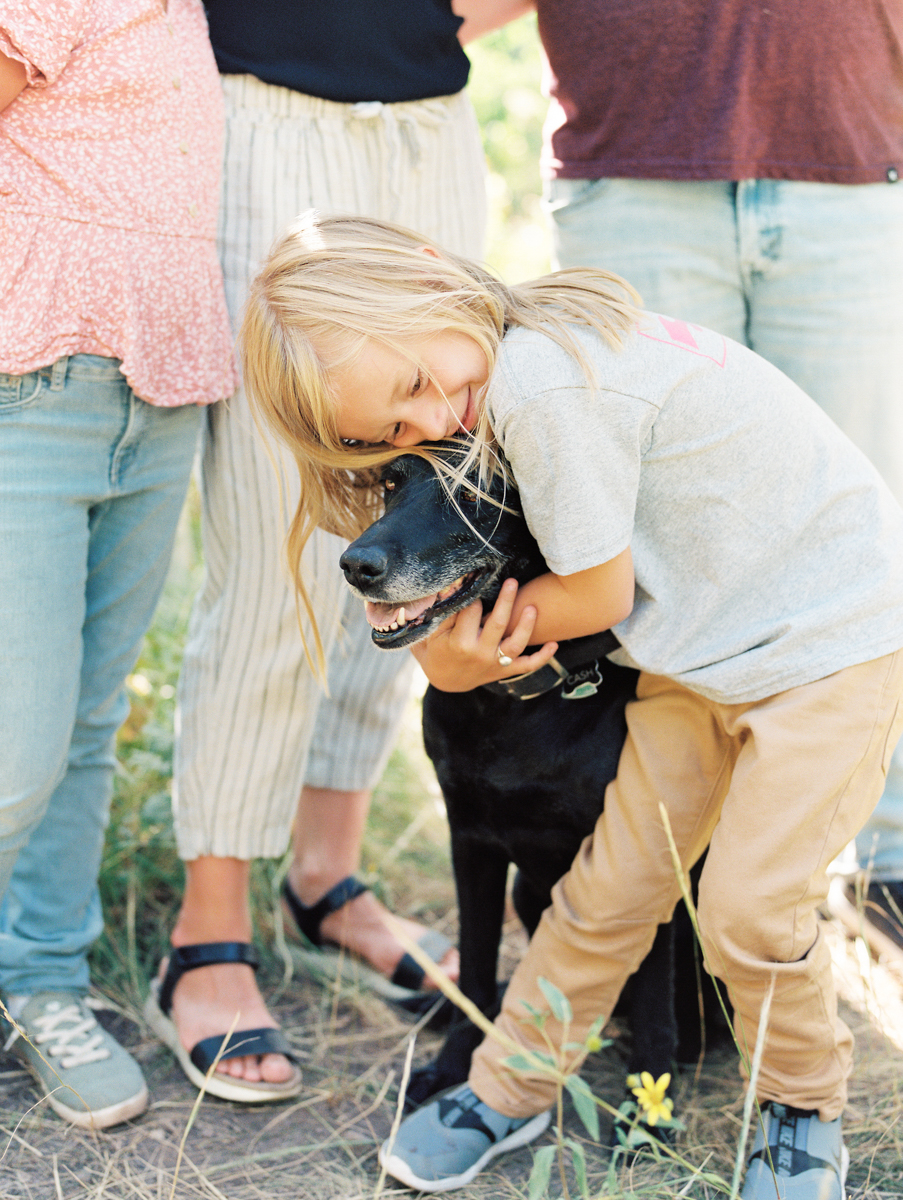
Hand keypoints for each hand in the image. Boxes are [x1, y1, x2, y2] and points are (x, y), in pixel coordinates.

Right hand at [410, 578, 557, 691]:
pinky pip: (527, 665)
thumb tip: (455, 583)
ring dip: (526, 626)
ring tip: (532, 607)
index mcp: (460, 642)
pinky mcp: (505, 671)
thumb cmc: (437, 649)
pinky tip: (554, 644)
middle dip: (506, 601)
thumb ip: (445, 610)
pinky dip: (542, 657)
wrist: (446, 680)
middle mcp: (479, 654)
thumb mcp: (433, 631)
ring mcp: (494, 664)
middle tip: (512, 581)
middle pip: (497, 623)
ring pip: (515, 644)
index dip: (475, 595)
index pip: (472, 611)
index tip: (477, 581)